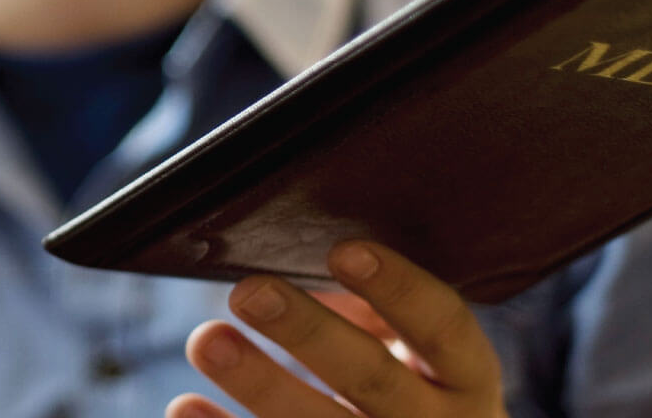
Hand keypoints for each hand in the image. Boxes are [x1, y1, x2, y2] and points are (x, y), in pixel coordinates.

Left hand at [168, 241, 504, 417]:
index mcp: (466, 378)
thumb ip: (374, 310)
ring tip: (208, 341)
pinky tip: (185, 407)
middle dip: (309, 334)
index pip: (443, 327)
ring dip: (262, 386)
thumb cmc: (418, 395)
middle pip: (372, 379)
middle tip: (248, 292)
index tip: (344, 250)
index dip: (399, 289)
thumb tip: (300, 272)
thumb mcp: (419, 354)